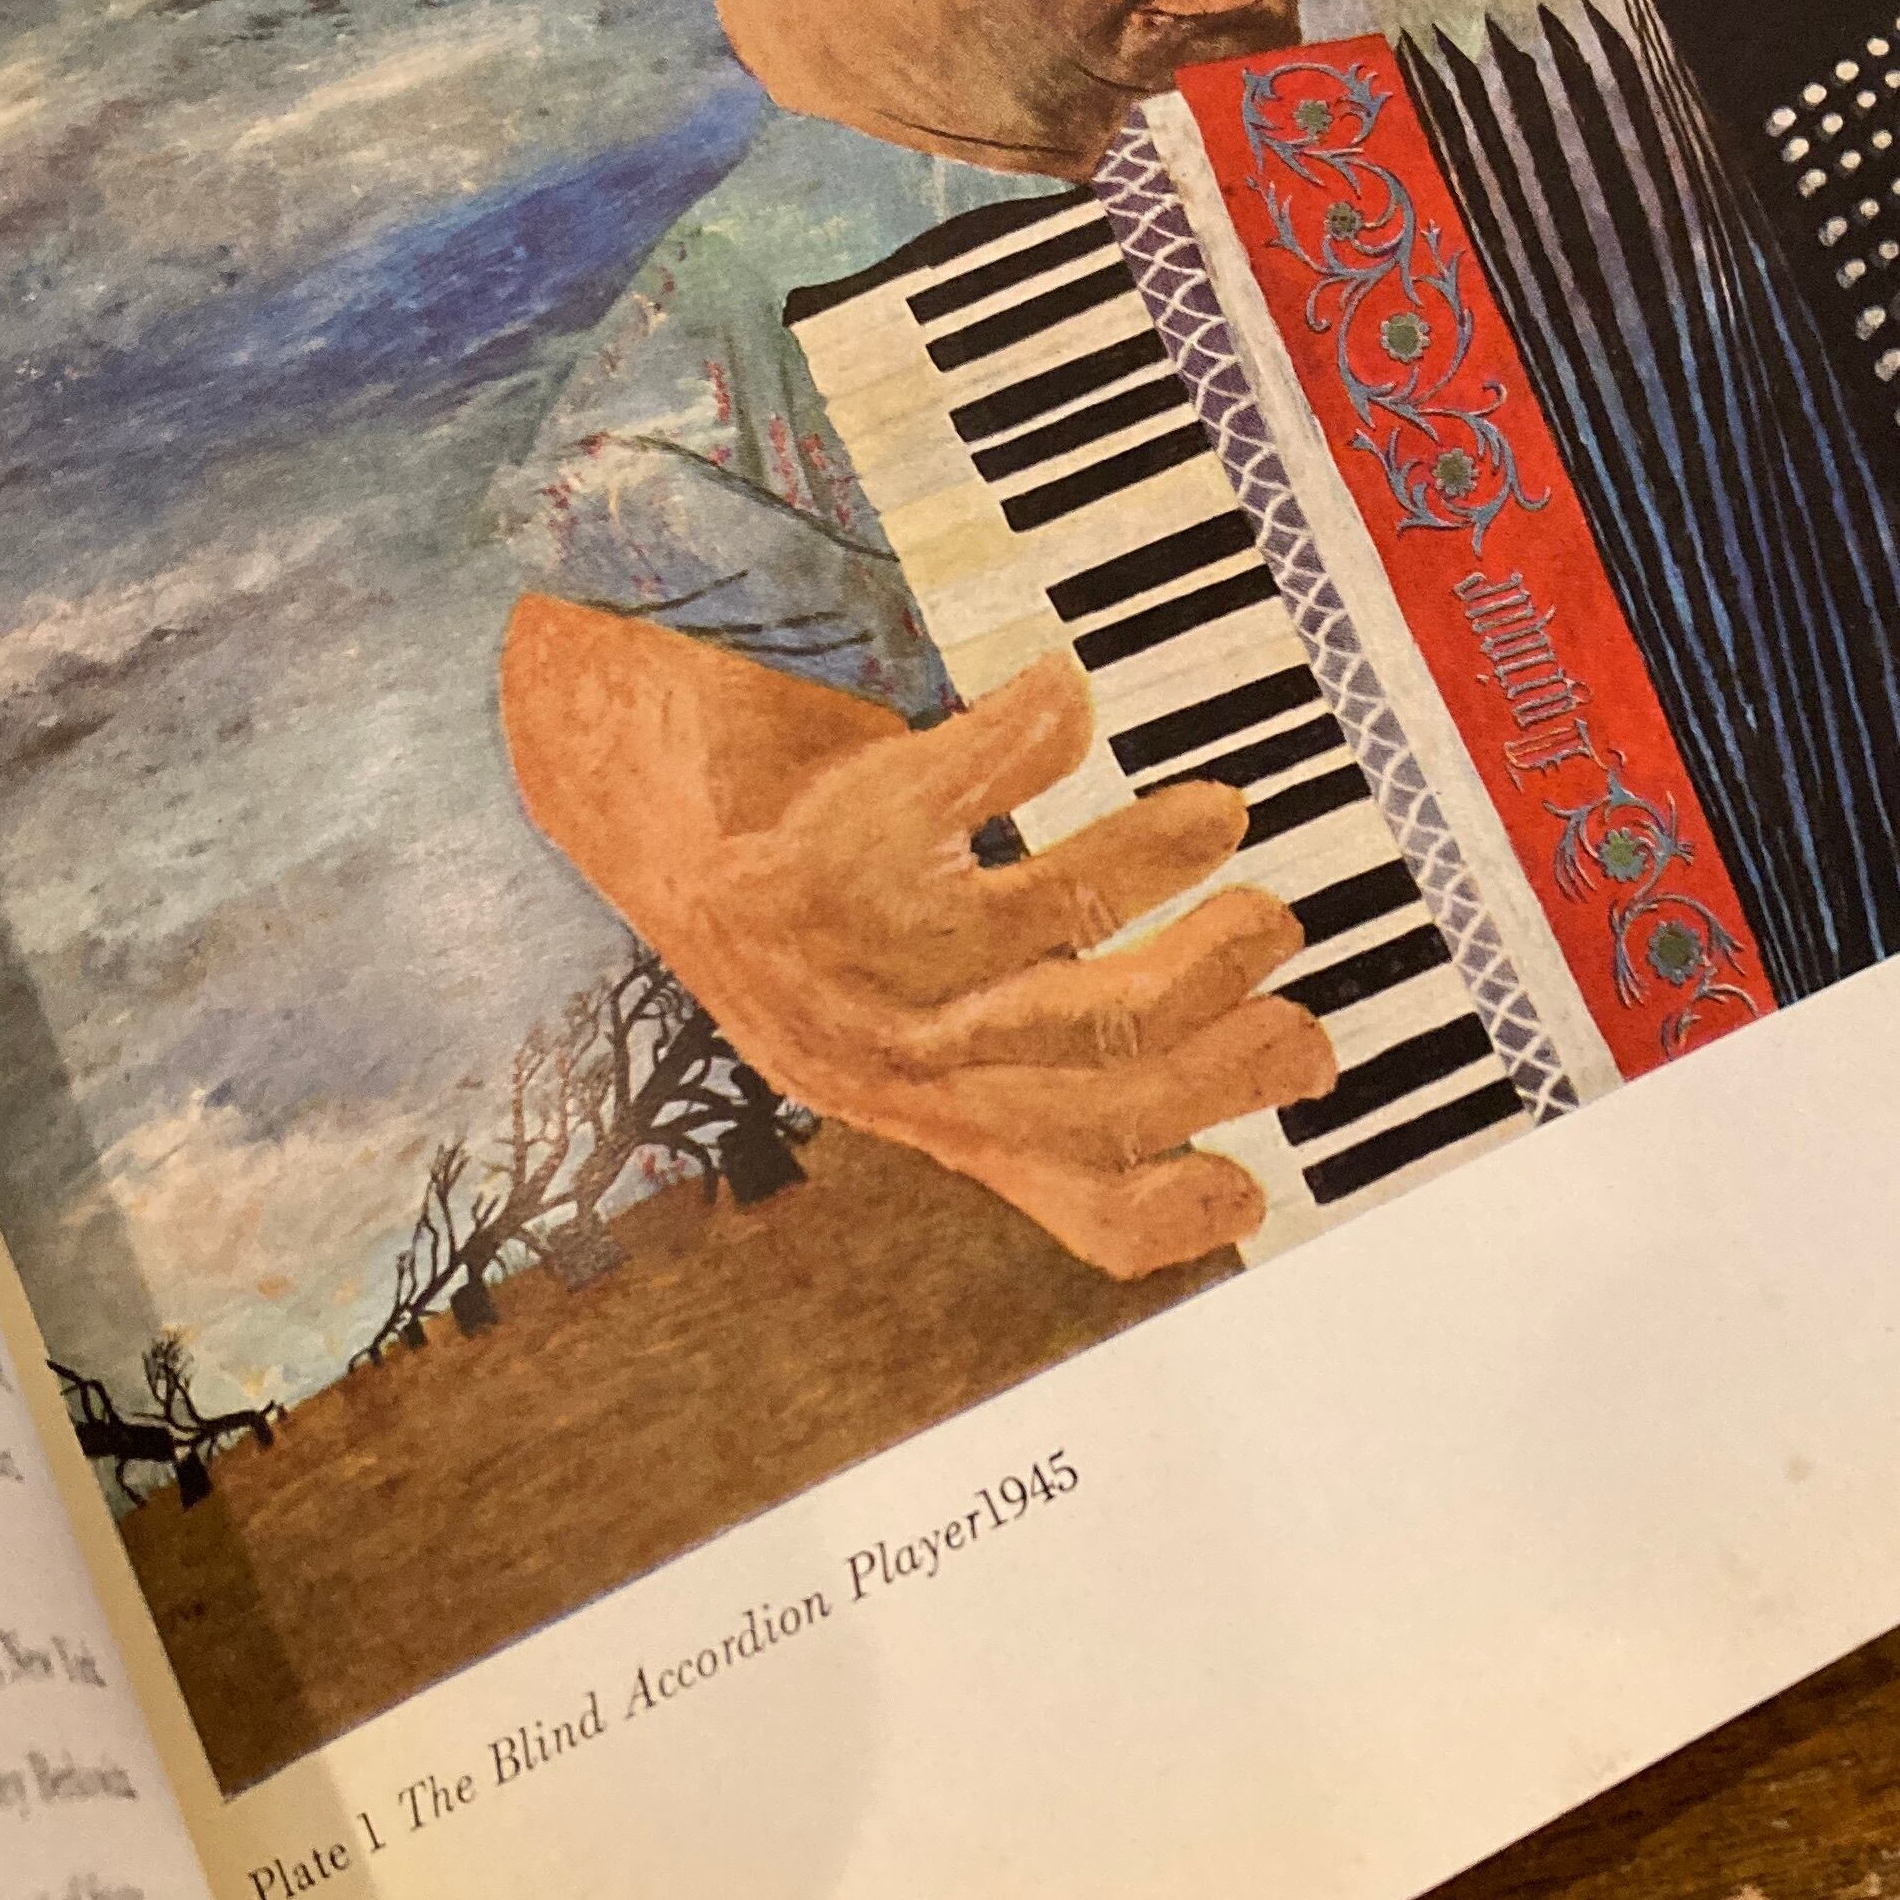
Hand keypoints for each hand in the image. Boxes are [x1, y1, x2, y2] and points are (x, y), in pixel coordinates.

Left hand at [497, 601, 1332, 1275]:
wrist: (622, 786)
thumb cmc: (800, 895)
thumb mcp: (906, 1009)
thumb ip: (1031, 1040)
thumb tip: (1213, 1034)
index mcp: (925, 1107)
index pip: (1072, 1200)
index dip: (1181, 1203)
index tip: (1266, 1176)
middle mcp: (884, 1052)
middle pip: (1086, 1068)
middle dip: (1214, 1015)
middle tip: (1277, 932)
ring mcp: (844, 956)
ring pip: (1036, 937)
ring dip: (1149, 871)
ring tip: (1218, 816)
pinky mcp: (814, 845)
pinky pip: (945, 794)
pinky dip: (1024, 739)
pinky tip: (1068, 696)